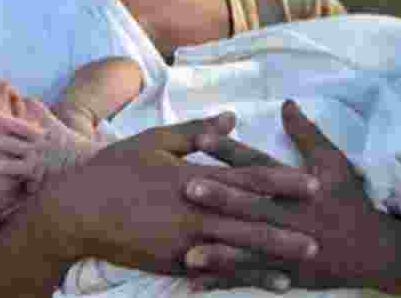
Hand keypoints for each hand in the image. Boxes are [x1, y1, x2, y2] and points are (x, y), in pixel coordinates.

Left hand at [0, 101, 104, 192]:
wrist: (87, 164)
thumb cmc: (68, 144)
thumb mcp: (55, 126)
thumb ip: (40, 112)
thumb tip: (27, 98)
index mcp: (40, 135)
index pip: (18, 126)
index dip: (2, 121)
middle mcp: (36, 149)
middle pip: (10, 143)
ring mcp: (36, 166)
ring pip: (9, 165)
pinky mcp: (37, 182)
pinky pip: (20, 186)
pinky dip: (8, 190)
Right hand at [37, 112, 319, 277]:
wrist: (79, 208)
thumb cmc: (116, 168)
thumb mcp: (155, 141)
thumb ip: (196, 132)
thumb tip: (231, 118)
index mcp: (192, 177)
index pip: (244, 179)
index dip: (280, 182)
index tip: (311, 184)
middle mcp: (193, 210)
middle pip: (248, 219)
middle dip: (285, 226)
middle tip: (321, 233)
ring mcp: (183, 240)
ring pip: (236, 249)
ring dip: (270, 256)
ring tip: (301, 263)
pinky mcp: (173, 262)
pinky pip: (215, 270)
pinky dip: (242, 276)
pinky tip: (266, 282)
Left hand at [183, 100, 400, 293]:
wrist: (378, 253)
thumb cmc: (350, 201)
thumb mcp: (334, 163)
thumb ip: (306, 134)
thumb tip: (285, 102)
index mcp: (300, 188)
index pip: (260, 165)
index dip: (232, 151)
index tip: (202, 138)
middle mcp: (294, 219)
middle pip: (253, 207)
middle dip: (221, 199)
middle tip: (188, 188)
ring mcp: (291, 251)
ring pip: (250, 252)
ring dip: (219, 253)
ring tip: (187, 254)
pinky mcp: (287, 275)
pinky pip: (252, 280)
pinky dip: (225, 282)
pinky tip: (197, 283)